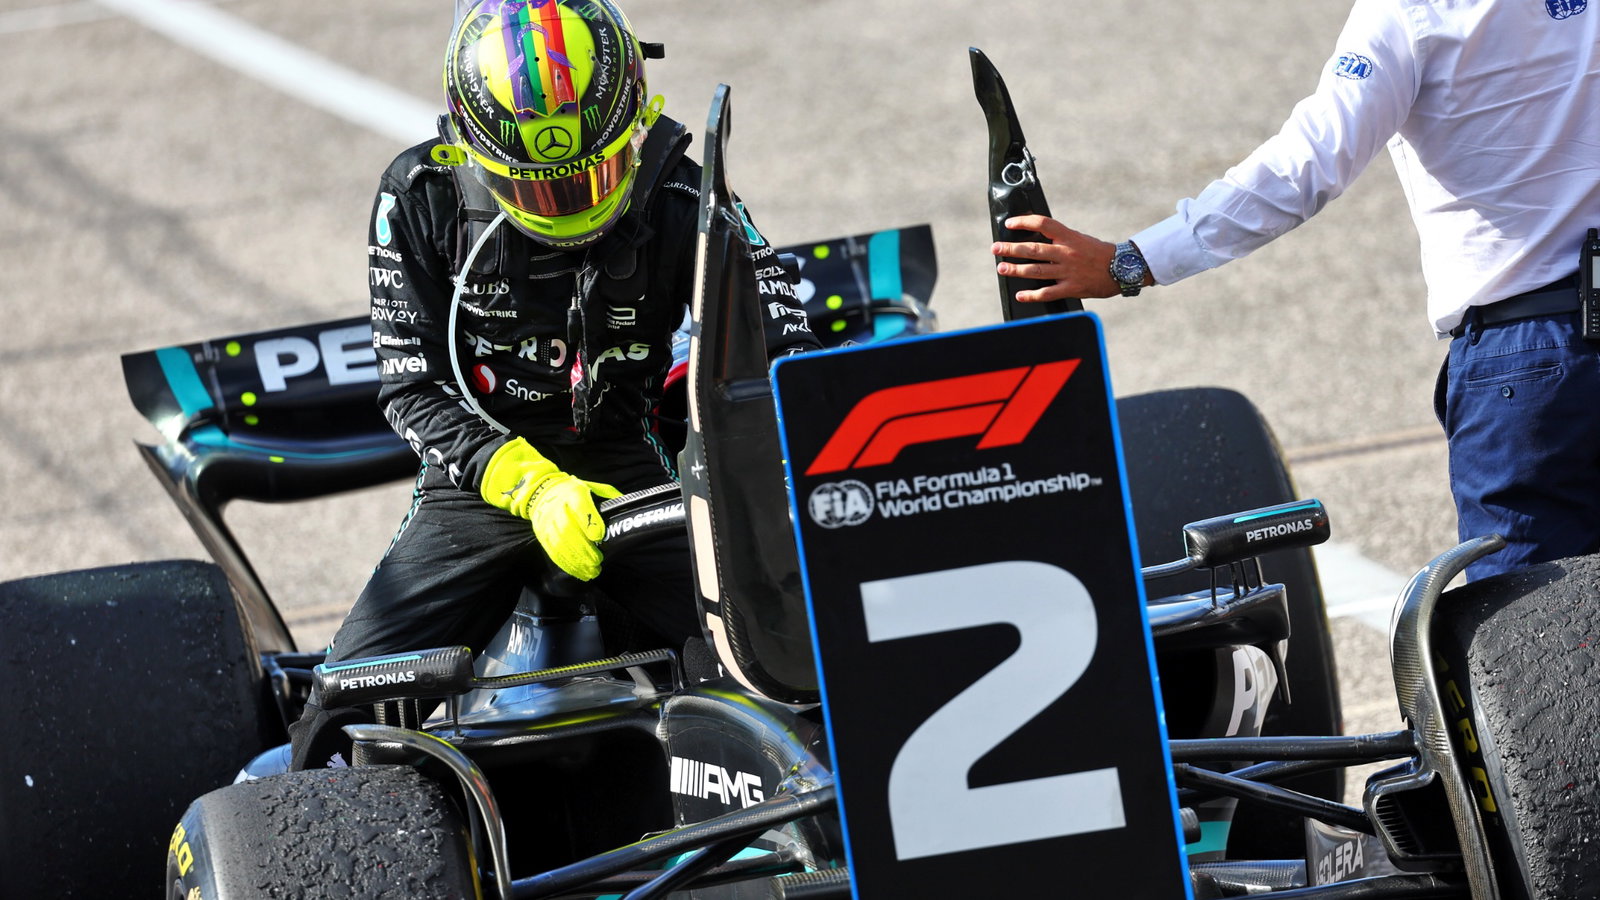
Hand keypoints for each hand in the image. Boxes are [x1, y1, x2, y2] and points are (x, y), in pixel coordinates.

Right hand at [480, 438, 622, 580]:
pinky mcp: (543, 535)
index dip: (589, 521)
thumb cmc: (572, 491)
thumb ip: (610, 497)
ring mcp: (548, 522)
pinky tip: (578, 571)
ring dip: (576, 560)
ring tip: (591, 571)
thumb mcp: (592, 487)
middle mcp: (558, 507)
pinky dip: (566, 564)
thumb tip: (631, 509)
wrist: (542, 491)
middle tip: (597, 561)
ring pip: (560, 544)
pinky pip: (553, 552)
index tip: (599, 535)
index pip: (580, 506)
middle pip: (569, 530)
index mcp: (574, 493)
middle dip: (584, 549)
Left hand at [990, 215, 1121, 302]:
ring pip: (1036, 270)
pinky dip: (1032, 295)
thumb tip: (1035, 237)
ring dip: (1016, 270)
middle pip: (1033, 249)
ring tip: (1002, 268)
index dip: (1024, 222)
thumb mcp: (1079, 239)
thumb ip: (1059, 239)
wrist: (1123, 268)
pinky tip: (1021, 295)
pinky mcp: (1072, 288)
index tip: (1010, 224)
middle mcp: (1067, 253)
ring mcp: (1068, 271)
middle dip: (1011, 249)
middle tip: (996, 248)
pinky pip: (1048, 293)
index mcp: (1069, 237)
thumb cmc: (1098, 253)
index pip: (1043, 223)